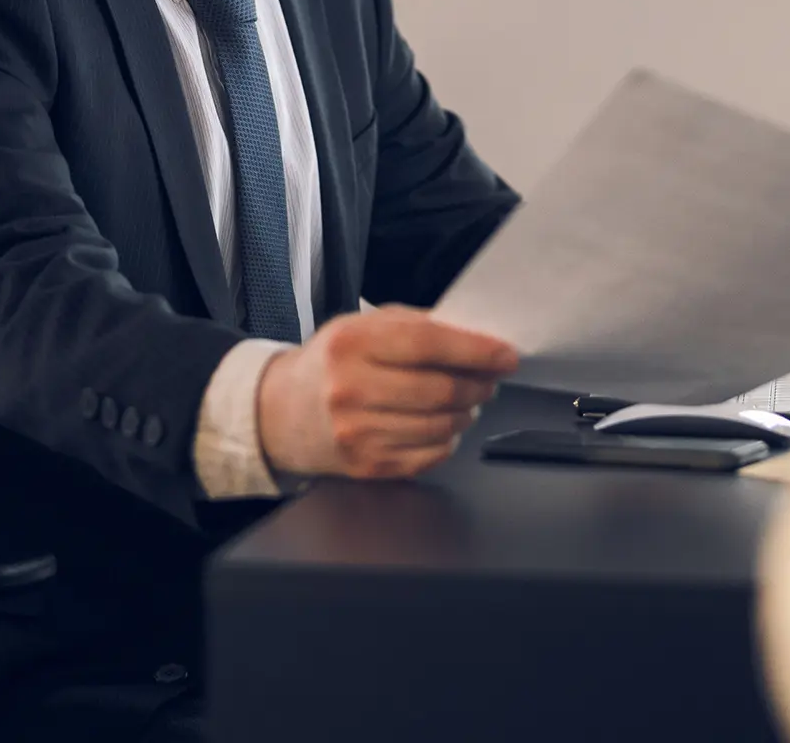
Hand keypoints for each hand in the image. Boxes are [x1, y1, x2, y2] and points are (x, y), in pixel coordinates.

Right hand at [256, 306, 518, 479]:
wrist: (282, 411)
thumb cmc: (334, 361)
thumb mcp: (367, 325)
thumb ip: (420, 325)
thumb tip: (479, 336)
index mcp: (353, 343)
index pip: (430, 345)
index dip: (477, 351)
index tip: (507, 356)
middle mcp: (350, 389)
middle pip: (441, 390)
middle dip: (479, 385)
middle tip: (490, 380)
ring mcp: (357, 432)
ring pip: (441, 426)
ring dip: (467, 413)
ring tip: (467, 401)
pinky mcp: (366, 465)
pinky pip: (429, 455)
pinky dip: (448, 440)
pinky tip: (443, 425)